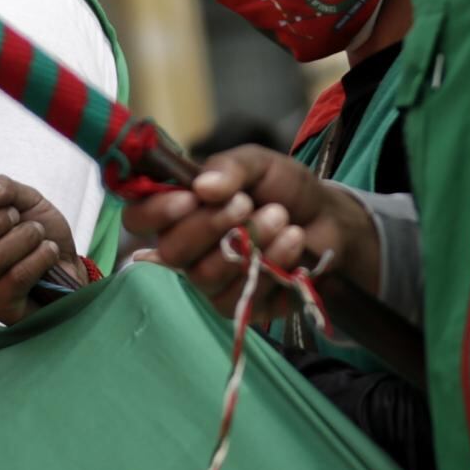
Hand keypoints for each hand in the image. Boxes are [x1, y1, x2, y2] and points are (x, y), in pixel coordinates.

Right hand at [124, 144, 362, 324]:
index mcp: (179, 210)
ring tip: (280, 217)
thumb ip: (230, 167)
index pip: (139, 219)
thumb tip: (203, 186)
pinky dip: (272, 264)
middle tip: (245, 203)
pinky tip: (292, 241)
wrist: (329, 219)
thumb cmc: (284, 189)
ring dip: (247, 242)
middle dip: (210, 225)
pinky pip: (241, 297)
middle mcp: (187, 249)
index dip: (156, 213)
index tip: (190, 198)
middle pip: (170, 251)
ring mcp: (212, 281)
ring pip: (204, 275)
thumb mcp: (259, 163)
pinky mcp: (242, 305)